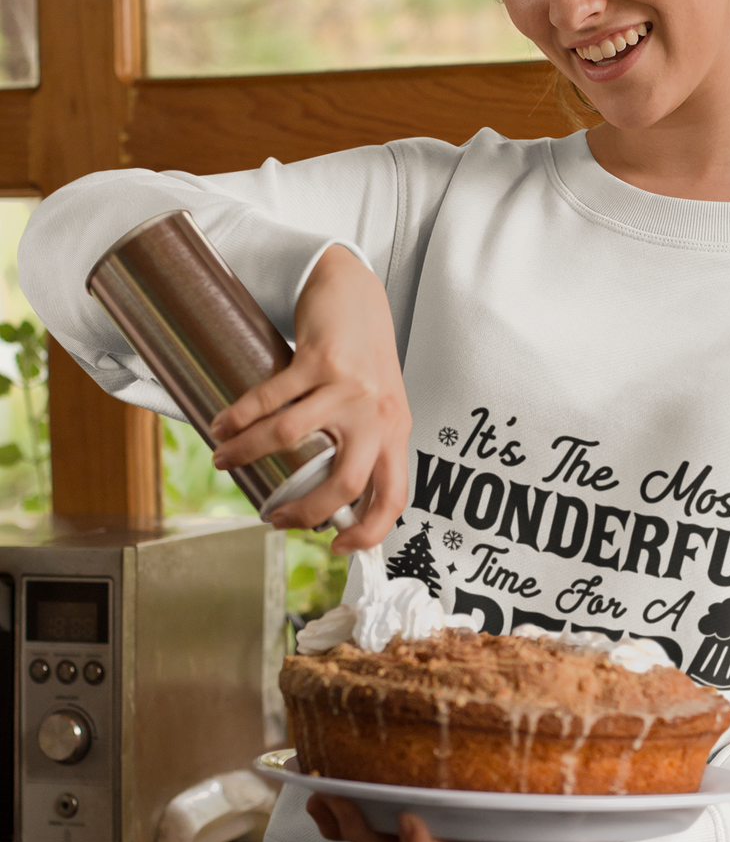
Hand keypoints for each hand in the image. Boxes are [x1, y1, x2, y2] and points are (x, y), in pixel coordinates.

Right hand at [208, 246, 410, 551]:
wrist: (355, 293)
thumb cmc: (363, 358)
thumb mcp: (378, 407)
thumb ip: (364, 447)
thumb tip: (334, 503)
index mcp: (395, 432)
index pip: (393, 497)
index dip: (369, 531)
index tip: (338, 548)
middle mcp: (377, 414)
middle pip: (344, 482)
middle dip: (304, 510)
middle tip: (274, 517)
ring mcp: (349, 387)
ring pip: (290, 437)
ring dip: (248, 454)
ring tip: (223, 461)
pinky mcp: (319, 359)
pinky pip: (270, 398)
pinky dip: (239, 417)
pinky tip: (221, 427)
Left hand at [306, 794, 619, 841]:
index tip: (407, 820)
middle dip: (360, 829)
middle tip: (328, 796)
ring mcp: (439, 835)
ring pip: (380, 840)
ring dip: (344, 822)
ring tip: (313, 794)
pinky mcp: (433, 820)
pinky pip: (382, 821)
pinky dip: (352, 809)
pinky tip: (325, 786)